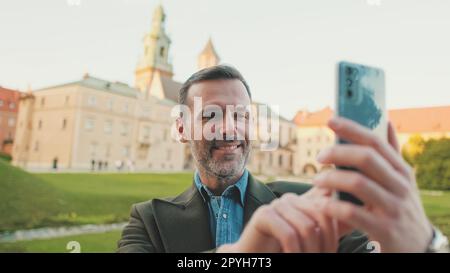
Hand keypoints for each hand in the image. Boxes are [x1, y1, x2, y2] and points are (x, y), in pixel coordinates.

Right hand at [217, 187, 340, 252]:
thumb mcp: (310, 239)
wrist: (252, 256)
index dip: (334, 235)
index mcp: (305, 201)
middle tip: (321, 260)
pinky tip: (291, 258)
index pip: (331, 210)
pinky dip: (294, 253)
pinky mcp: (263, 215)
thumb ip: (329, 227)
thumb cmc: (283, 250)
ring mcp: (277, 204)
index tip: (330, 254)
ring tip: (305, 262)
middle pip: (322, 217)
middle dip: (325, 245)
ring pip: (307, 228)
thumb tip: (356, 218)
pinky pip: (288, 234)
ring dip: (309, 253)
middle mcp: (293, 199)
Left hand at [313, 117, 432, 251]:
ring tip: (317, 181)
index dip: (352, 128)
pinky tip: (323, 204)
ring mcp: (393, 207)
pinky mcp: (383, 229)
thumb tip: (387, 120)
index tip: (330, 120)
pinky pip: (352, 212)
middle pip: (366, 158)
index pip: (376, 142)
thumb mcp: (402, 180)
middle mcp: (400, 186)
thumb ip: (391, 153)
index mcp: (401, 170)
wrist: (418, 247)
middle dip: (338, 153)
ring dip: (331, 179)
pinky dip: (333, 206)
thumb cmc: (401, 207)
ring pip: (357, 183)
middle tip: (319, 156)